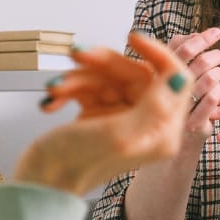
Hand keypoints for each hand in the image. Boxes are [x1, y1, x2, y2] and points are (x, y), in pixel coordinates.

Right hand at [13, 32, 193, 194]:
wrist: (37, 183)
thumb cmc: (74, 165)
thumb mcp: (118, 135)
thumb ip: (153, 107)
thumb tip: (181, 77)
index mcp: (161, 130)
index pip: (175, 77)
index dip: (156, 52)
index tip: (132, 37)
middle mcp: (146, 123)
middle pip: (134, 72)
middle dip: (103, 62)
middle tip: (78, 55)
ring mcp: (122, 118)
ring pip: (108, 76)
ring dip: (78, 77)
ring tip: (56, 88)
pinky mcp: (98, 115)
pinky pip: (89, 86)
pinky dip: (69, 88)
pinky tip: (53, 99)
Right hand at [168, 27, 219, 136]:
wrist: (165, 143)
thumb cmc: (168, 104)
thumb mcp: (167, 75)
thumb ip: (179, 53)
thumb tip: (195, 34)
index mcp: (156, 73)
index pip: (180, 48)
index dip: (201, 38)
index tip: (216, 33)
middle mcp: (165, 90)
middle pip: (197, 62)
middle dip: (213, 55)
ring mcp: (179, 109)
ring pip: (206, 80)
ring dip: (217, 72)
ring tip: (219, 71)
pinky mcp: (193, 125)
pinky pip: (211, 102)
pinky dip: (218, 90)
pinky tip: (218, 88)